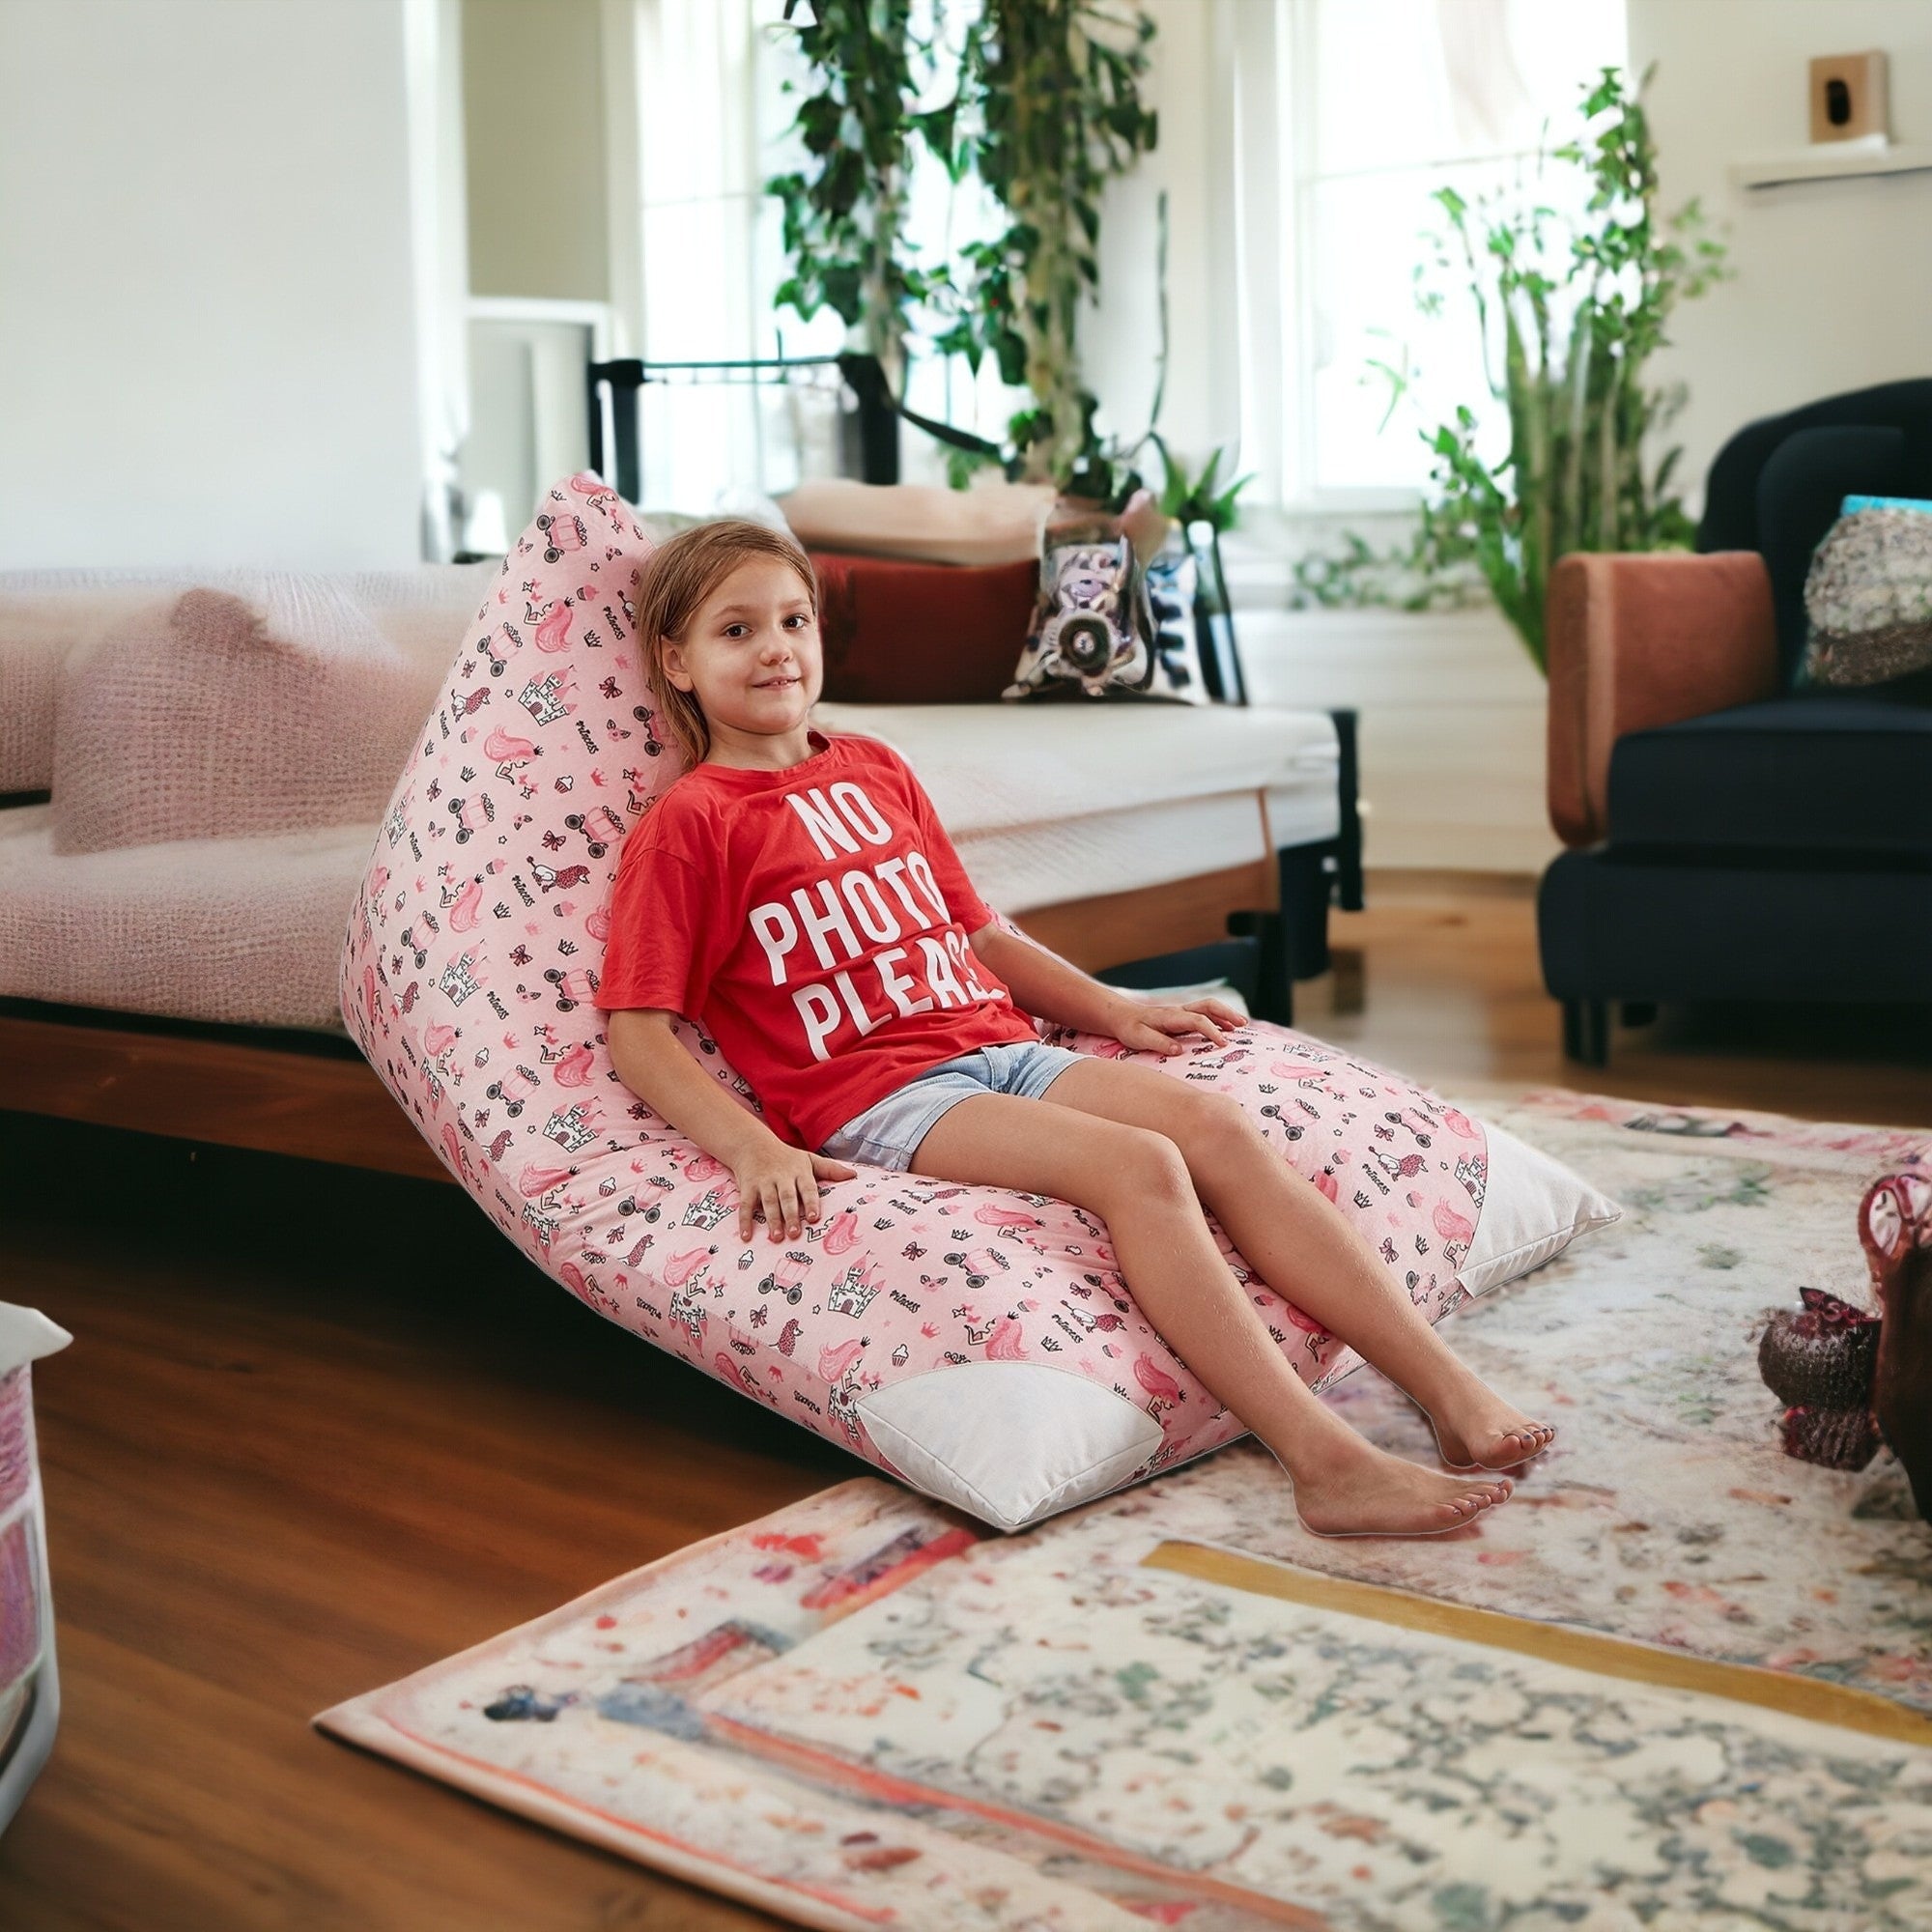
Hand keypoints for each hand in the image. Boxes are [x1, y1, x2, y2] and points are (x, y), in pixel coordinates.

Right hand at [732, 1142, 858, 1243]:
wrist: (752, 1144)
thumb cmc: (786, 1157)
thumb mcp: (808, 1159)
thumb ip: (830, 1169)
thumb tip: (854, 1175)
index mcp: (799, 1171)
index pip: (807, 1187)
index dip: (811, 1202)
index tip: (815, 1217)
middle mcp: (781, 1177)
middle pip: (787, 1197)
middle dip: (791, 1215)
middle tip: (795, 1233)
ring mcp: (763, 1182)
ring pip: (768, 1202)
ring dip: (771, 1220)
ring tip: (776, 1237)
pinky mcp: (747, 1187)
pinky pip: (745, 1205)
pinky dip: (744, 1220)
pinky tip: (746, 1236)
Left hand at [1105, 992, 1245, 1056]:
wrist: (1121, 1016)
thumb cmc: (1129, 1028)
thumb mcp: (1139, 1038)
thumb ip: (1158, 1043)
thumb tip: (1178, 1050)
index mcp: (1170, 1016)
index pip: (1197, 1020)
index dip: (1212, 1030)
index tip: (1223, 1043)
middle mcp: (1179, 1011)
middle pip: (1208, 1006)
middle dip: (1227, 1014)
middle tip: (1242, 1025)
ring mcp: (1181, 1013)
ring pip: (1208, 1008)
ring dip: (1225, 1014)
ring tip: (1241, 1025)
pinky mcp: (1181, 1018)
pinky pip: (1204, 1014)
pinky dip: (1218, 1018)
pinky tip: (1226, 1028)